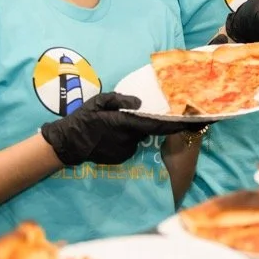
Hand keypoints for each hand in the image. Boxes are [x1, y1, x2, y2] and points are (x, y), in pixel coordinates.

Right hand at [40, 92, 202, 165]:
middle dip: (148, 123)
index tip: (192, 120)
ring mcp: (125, 152)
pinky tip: (111, 135)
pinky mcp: (121, 158)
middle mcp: (129, 140)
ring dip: (134, 131)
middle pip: (148, 130)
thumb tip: (139, 102)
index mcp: (125, 124)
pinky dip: (126, 140)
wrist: (67, 144)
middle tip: (132, 115)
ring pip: (138, 138)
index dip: (176, 124)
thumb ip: (120, 100)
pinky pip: (130, 146)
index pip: (157, 125)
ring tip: (114, 125)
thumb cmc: (82, 119)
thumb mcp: (99, 102)